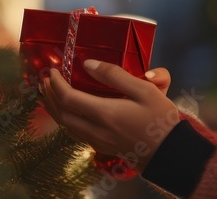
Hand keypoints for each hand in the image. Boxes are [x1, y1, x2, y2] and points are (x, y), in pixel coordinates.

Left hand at [40, 60, 180, 171]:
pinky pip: (75, 133)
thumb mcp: (145, 90)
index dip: (56, 83)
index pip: (68, 98)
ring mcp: (98, 142)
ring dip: (54, 108)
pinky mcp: (102, 148)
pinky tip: (68, 110)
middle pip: (61, 114)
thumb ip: (115, 75)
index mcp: (105, 114)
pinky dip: (65, 119)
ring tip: (49, 93)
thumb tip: (87, 64)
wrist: (172, 154)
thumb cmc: (161, 119)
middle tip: (45, 80)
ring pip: (66, 126)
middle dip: (50, 96)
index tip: (52, 70)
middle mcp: (96, 130)